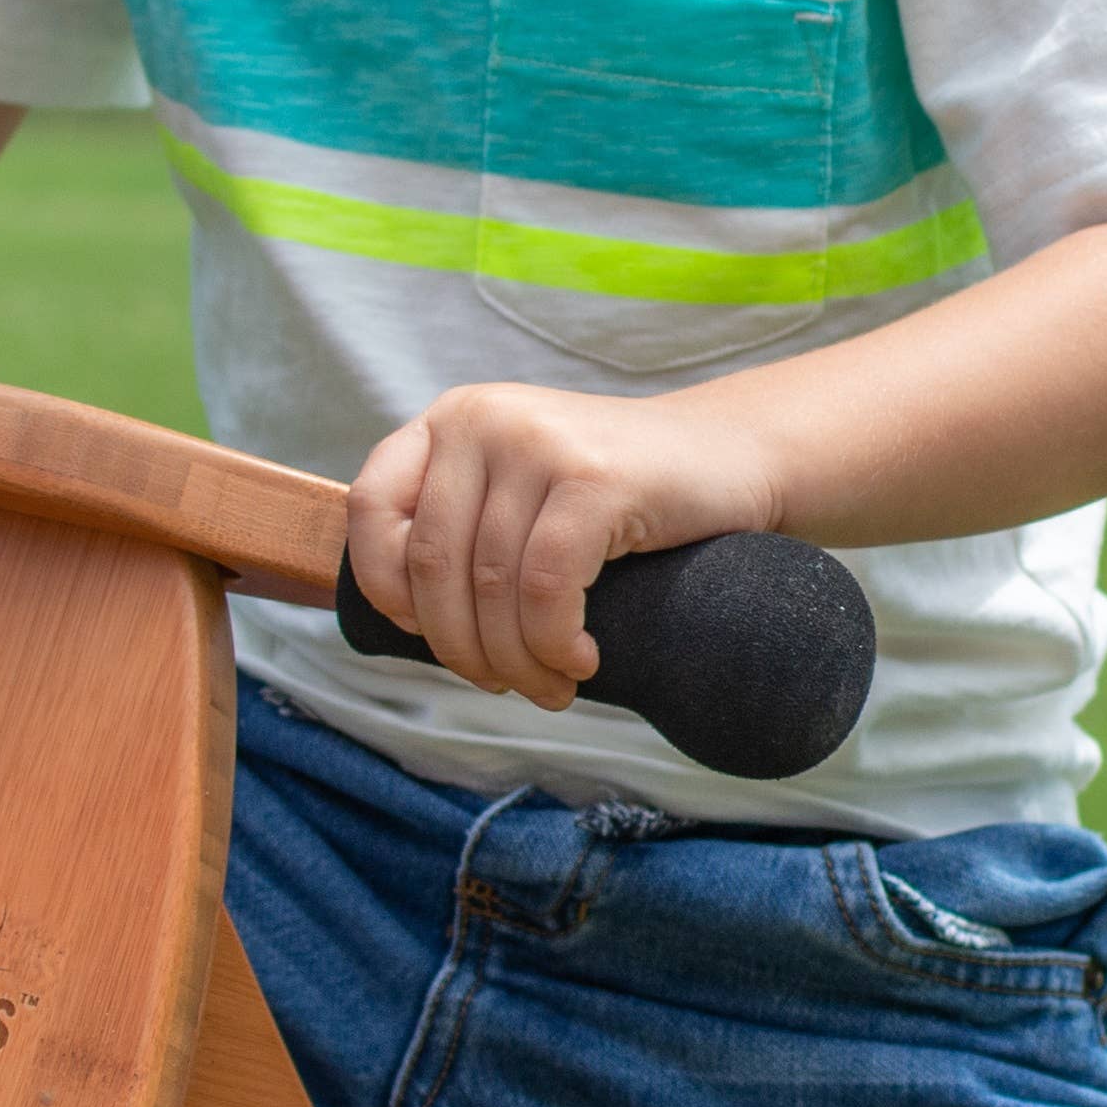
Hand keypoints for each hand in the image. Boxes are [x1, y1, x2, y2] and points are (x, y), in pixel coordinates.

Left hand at [348, 383, 780, 708]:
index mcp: (454, 419)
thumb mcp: (522, 494)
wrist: (735, 458)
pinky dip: (554, 643)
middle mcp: (486, 419)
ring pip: (491, 587)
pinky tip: (580, 661)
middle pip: (433, 565)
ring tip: (550, 687)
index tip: (426, 634)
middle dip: (462, 648)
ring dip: (516, 661)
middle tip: (503, 685)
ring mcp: (540, 443)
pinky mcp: (594, 478)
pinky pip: (545, 588)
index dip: (384, 586)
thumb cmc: (622, 499)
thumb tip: (398, 618)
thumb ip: (460, 525)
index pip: (370, 508)